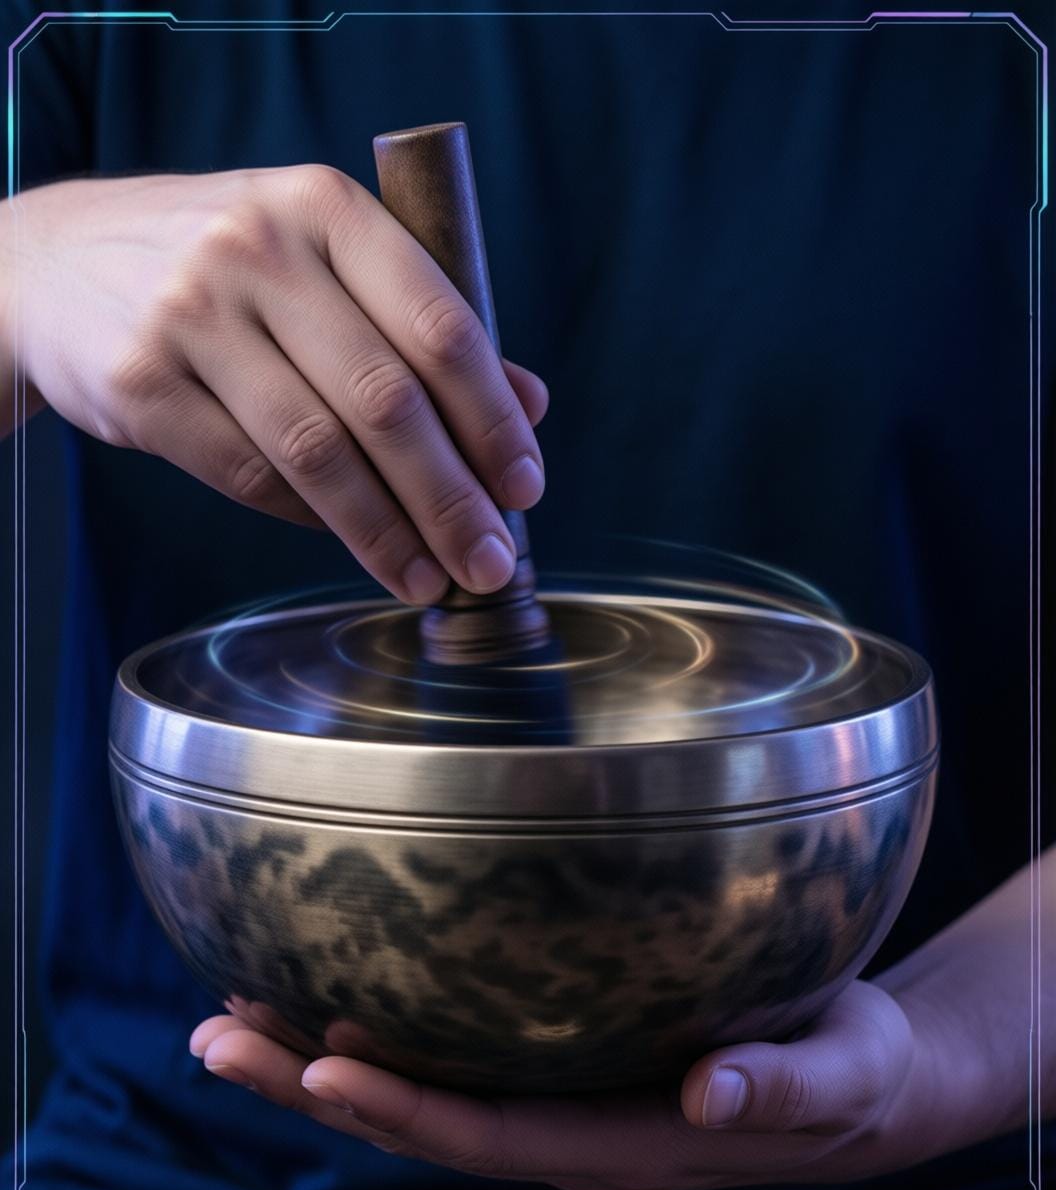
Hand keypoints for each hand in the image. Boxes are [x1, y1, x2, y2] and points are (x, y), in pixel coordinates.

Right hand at [2, 168, 547, 600]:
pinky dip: (311, 521)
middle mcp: (259, 250)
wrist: (49, 264)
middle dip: (451, 496)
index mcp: (324, 209)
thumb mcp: (319, 260)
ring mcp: (191, 315)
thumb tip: (529, 403)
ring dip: (387, 531)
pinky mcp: (140, 384)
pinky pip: (249, 475)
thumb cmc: (216, 267)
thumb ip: (421, 323)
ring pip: (317, 450)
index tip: (525, 488)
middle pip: (385, 399)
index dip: (492, 420)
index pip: (439, 325)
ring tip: (430, 577)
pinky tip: (353, 544)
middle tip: (487, 559)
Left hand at [191, 980, 974, 1189]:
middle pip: (422, 1123)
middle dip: (314, 1086)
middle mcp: (568, 1132)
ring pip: (417, 1091)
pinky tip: (318, 994)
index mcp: (624, 1143)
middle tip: (216, 1038)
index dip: (407, 1108)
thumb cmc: (850, 1073)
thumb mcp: (840, 1079)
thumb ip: (780, 1090)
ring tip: (225, 1017)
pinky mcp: (557, 1063)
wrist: (858, 1082)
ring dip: (313, 1062)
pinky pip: (451, 1056)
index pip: (494, 1138)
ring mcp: (554, 1101)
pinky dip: (375, 1032)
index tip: (323, 1066)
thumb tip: (709, 1094)